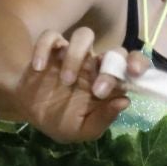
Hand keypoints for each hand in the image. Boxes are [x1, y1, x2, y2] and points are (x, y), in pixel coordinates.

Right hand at [18, 28, 144, 143]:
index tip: (135, 73)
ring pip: (84, 36)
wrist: (29, 113)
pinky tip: (38, 68)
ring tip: (65, 81)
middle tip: (98, 91)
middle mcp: (94, 64)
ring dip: (77, 57)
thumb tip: (124, 101)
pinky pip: (50, 37)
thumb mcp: (82, 130)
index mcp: (107, 81)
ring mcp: (72, 54)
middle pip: (113, 50)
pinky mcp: (49, 49)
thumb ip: (103, 119)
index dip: (137, 63)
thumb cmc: (61, 120)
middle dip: (110, 68)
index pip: (131, 64)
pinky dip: (44, 48)